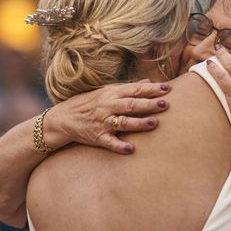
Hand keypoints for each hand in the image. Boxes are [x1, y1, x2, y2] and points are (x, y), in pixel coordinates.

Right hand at [44, 79, 170, 153]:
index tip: (167, 89)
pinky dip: (119, 146)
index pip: (134, 90)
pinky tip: (131, 149)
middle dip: (148, 104)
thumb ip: (128, 88)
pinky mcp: (97, 137)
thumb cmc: (89, 103)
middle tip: (165, 104)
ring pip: (123, 122)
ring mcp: (102, 122)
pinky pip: (109, 142)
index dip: (151, 89)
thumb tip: (149, 81)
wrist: (63, 118)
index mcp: (111, 94)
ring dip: (138, 123)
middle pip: (131, 105)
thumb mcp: (106, 91)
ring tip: (154, 123)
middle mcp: (108, 107)